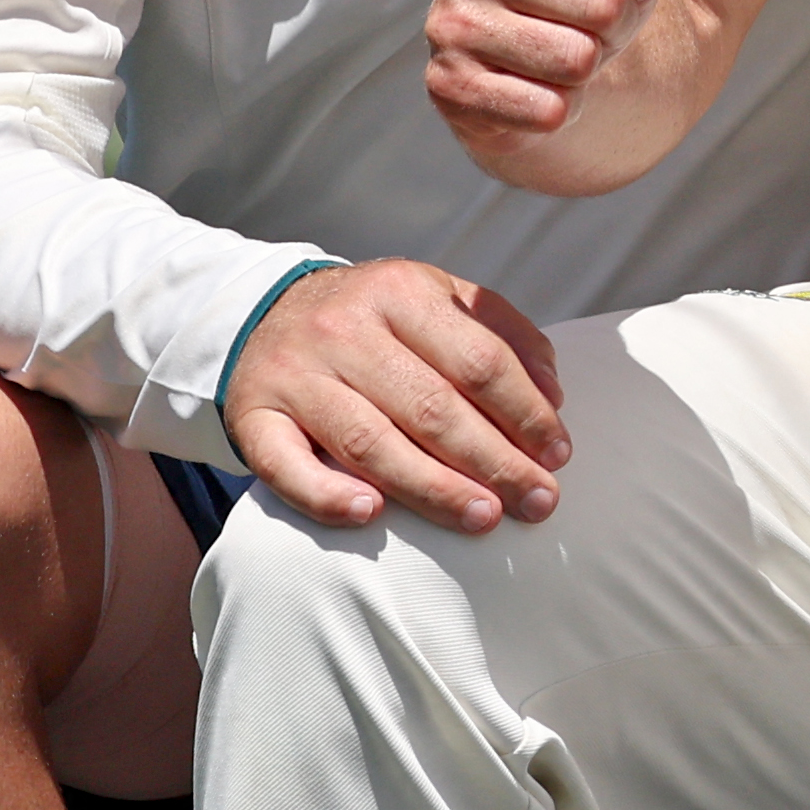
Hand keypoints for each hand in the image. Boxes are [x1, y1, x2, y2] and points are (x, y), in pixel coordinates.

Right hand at [223, 258, 568, 537]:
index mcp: (403, 293)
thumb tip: (553, 395)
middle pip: (431, 407)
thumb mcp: (440, 297)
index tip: (557, 455)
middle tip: (535, 501)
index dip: (525, 412)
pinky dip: (326, 494)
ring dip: (431, 488)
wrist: (267, 312)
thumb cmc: (376, 317)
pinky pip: (284, 465)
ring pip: (369, 441)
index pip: (479, 361)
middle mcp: (345, 330)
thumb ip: (502, 334)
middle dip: (493, 461)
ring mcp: (294, 374)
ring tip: (482, 517)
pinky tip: (370, 514)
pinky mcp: (252, 415)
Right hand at [424, 0, 714, 169]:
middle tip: (591, 17)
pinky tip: (536, 81)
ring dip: (590, 63)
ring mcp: (449, 24)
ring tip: (564, 42)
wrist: (532, 36)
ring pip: (579, 61)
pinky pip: (546, 111)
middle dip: (619, 20)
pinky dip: (560, 106)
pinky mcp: (450, 87)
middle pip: (606, 4)